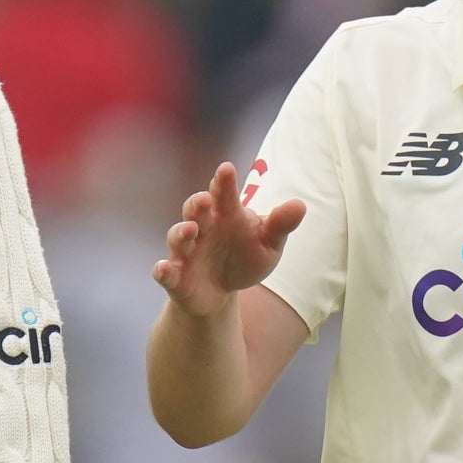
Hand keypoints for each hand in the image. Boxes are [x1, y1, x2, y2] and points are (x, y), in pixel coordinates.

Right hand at [154, 160, 305, 318]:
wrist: (221, 291)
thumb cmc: (244, 258)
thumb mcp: (268, 244)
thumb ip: (280, 225)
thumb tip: (301, 205)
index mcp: (225, 215)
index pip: (223, 194)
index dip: (223, 183)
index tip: (226, 170)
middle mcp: (202, 228)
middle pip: (195, 210)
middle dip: (198, 203)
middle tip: (205, 199)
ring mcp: (186, 251)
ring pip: (177, 236)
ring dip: (181, 232)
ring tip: (190, 230)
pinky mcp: (176, 276)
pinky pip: (165, 272)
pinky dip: (162, 270)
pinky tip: (163, 269)